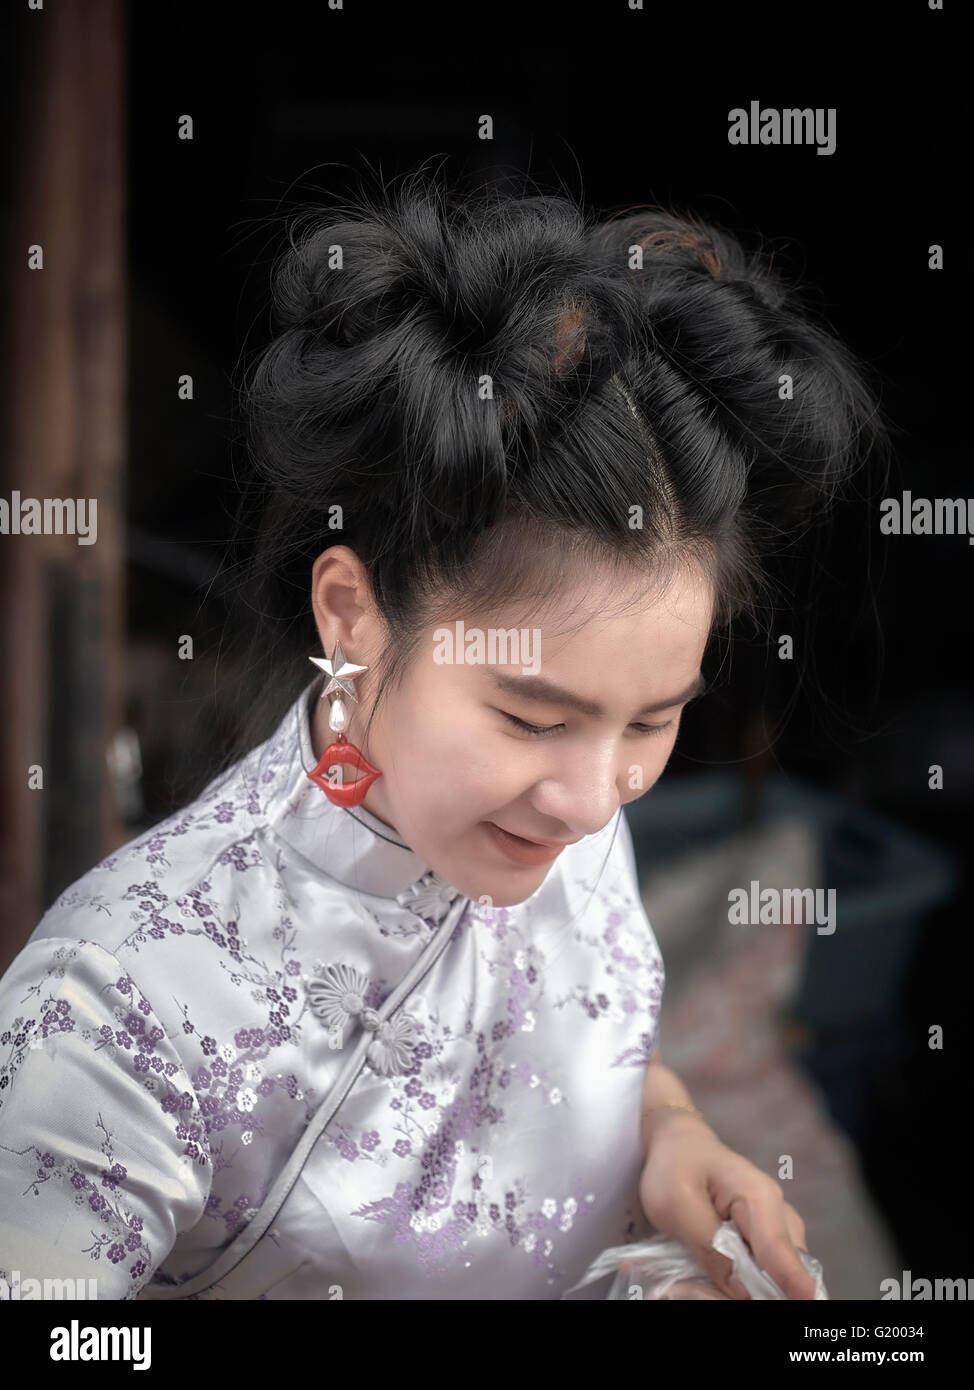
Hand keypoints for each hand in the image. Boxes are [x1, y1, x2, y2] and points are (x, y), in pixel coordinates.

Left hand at [638, 1111, 817, 1299]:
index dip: (792, 1279)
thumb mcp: (677, 1205)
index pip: (779, 1247)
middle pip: (781, 1273)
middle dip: (750, 1293)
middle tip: (690, 1290)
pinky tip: (701, 1282)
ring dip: (737, 1293)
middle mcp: (779, 1219)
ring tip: (688, 1286)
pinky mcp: (767, 1249)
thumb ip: (710, 1247)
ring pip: (774, 1282)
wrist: (681, 1149)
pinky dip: (736, 1288)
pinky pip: (762, 1280)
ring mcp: (777, 1235)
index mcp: (760, 1197)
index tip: (806, 1299)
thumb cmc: (677, 1168)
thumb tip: (744, 1293)